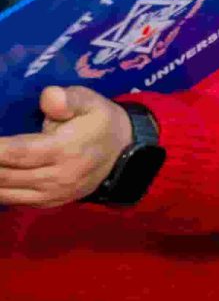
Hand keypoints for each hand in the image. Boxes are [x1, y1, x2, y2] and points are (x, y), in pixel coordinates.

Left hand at [0, 87, 132, 208]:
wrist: (125, 154)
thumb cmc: (100, 122)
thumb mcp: (92, 102)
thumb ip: (69, 99)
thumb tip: (48, 98)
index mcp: (64, 150)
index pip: (16, 152)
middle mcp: (55, 177)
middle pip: (4, 174)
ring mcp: (51, 194)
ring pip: (4, 191)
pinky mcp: (47, 203)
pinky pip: (11, 200)